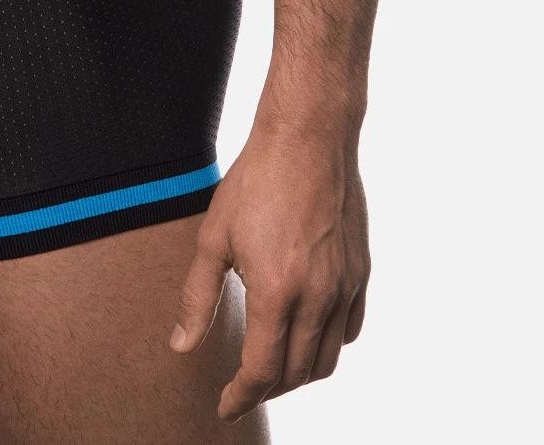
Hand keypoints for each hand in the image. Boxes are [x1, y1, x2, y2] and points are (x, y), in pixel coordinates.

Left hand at [170, 128, 369, 420]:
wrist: (308, 138)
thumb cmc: (256, 181)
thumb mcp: (213, 237)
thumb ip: (196, 297)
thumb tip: (181, 345)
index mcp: (276, 291)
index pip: (262, 371)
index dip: (241, 397)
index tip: (225, 406)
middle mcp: (317, 296)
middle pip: (296, 373)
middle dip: (266, 389)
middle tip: (241, 388)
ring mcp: (345, 286)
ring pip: (328, 358)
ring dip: (298, 373)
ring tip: (271, 367)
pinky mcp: (361, 272)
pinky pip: (349, 329)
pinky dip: (327, 345)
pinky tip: (304, 335)